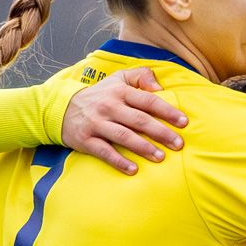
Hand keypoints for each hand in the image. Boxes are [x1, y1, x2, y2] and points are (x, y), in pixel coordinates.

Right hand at [62, 68, 188, 174]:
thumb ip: (141, 76)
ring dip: (143, 148)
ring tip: (161, 157)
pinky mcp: (86, 139)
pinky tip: (133, 169)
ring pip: (123, 136)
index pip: (148, 101)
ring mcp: (97, 123)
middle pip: (139, 120)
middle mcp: (109, 106)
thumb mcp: (118, 79)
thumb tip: (160, 87)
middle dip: (161, 132)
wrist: (61, 108)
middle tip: (179, 144)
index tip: (184, 122)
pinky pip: (104, 151)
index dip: (168, 111)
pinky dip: (119, 161)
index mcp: (120, 91)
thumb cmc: (99, 95)